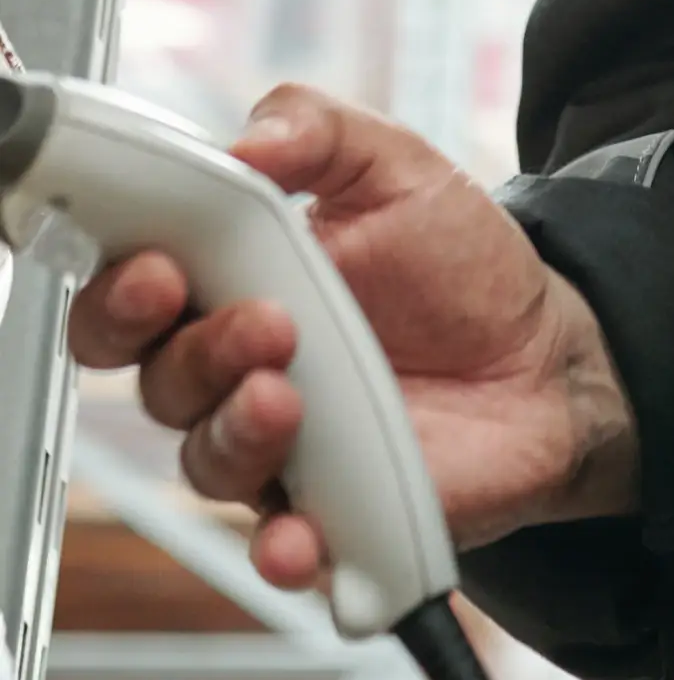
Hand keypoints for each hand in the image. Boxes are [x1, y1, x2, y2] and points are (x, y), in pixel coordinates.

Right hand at [69, 86, 638, 591]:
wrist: (545, 352)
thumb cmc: (456, 259)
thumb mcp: (395, 165)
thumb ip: (314, 130)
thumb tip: (243, 141)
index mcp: (232, 281)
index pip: (132, 293)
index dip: (122, 288)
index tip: (159, 269)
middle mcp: (236, 372)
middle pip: (158, 380)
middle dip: (190, 354)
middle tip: (262, 324)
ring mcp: (278, 449)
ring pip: (207, 459)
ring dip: (236, 431)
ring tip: (290, 394)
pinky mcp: (328, 514)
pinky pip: (281, 547)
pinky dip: (281, 549)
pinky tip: (299, 536)